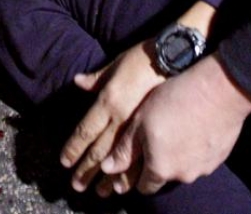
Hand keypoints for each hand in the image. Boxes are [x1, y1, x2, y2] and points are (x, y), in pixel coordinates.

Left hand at [59, 40, 163, 192]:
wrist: (185, 63)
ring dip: (109, 180)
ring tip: (100, 192)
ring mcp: (143, 134)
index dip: (74, 148)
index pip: (86, 130)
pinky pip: (146, 166)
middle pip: (101, 152)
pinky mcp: (161, 140)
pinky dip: (135, 177)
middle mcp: (122, 120)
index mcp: (110, 101)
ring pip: (122, 164)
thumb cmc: (150, 59)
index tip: (65, 162)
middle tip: (77, 186)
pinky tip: (130, 185)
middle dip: (87, 170)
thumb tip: (77, 81)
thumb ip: (99, 77)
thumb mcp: (119, 62)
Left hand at [101, 54, 250, 194]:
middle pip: (164, 175)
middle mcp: (183, 175)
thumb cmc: (175, 101)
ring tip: (174, 125)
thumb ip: (125, 149)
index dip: (134, 176)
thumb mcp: (140, 121)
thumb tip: (107, 169)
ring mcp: (204, 167)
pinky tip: (192, 125)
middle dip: (156, 161)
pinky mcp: (219, 156)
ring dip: (177, 152)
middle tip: (155, 136)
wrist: (219, 91)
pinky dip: (194, 145)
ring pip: (183, 164)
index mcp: (160, 169)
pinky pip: (201, 156)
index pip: (144, 187)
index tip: (131, 165)